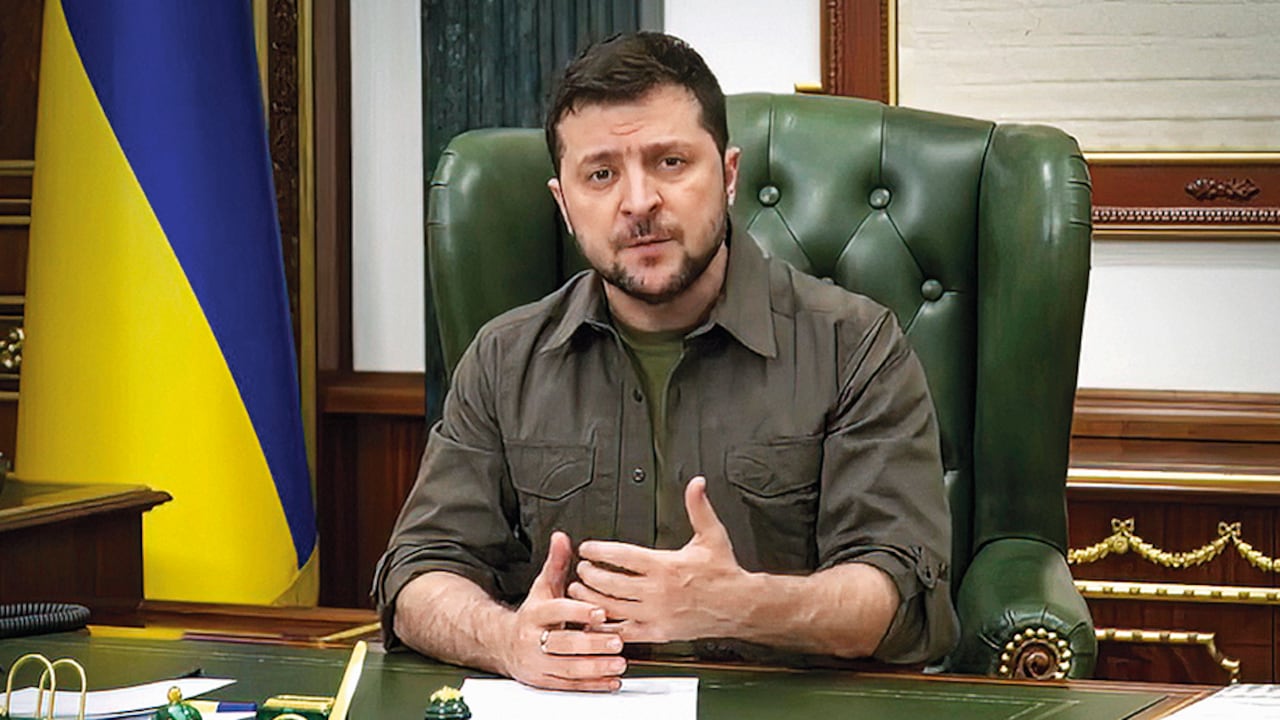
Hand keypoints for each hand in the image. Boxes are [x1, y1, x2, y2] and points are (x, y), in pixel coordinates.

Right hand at [502, 531, 626, 690]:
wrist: (502, 644)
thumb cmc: (532, 615)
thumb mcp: (543, 587)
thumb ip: (556, 564)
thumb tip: (562, 538)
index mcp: (534, 614)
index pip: (556, 611)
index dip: (578, 612)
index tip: (600, 612)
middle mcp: (533, 640)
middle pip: (563, 644)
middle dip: (591, 644)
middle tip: (617, 641)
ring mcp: (538, 663)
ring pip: (567, 668)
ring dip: (595, 667)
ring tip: (618, 663)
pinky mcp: (544, 681)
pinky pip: (569, 685)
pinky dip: (592, 685)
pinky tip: (610, 681)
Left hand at [568, 476, 749, 642]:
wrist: (740, 606)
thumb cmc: (724, 573)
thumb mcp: (712, 535)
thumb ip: (698, 507)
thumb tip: (696, 483)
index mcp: (665, 566)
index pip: (622, 556)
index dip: (599, 551)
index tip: (587, 548)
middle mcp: (657, 591)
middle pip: (611, 583)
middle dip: (590, 574)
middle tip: (581, 568)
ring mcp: (656, 614)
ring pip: (613, 607)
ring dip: (591, 598)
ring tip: (578, 591)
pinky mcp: (659, 632)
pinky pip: (626, 631)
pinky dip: (607, 626)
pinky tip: (596, 620)